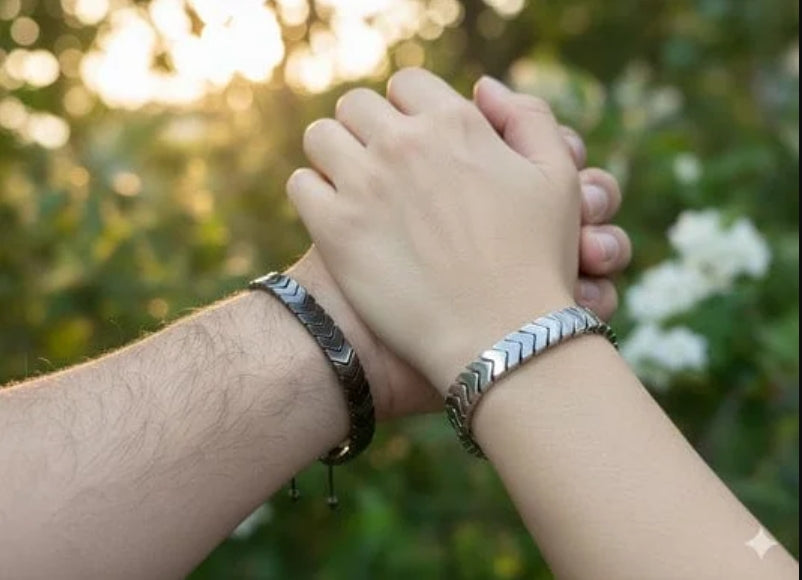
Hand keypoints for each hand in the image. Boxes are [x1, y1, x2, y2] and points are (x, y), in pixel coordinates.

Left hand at [288, 70, 629, 407]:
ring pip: (320, 138)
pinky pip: (301, 184)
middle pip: (356, 105)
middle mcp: (403, 144)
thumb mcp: (558, 178)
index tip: (412, 138)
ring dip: (335, 155)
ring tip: (352, 185)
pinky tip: (336, 216)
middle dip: (367, 128)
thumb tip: (482, 86)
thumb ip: (528, 117)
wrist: (504, 338)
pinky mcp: (336, 230)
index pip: (406, 84)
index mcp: (455, 123)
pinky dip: (314, 193)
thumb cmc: (536, 262)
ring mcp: (365, 185)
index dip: (408, 109)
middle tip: (379, 162)